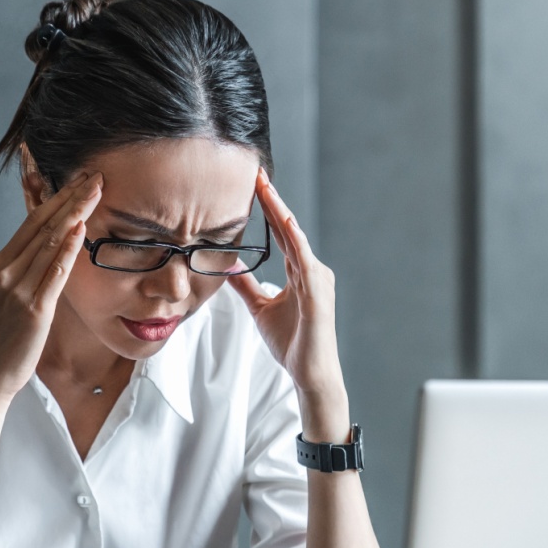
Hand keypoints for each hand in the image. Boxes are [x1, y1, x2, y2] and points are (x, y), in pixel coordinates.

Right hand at [0, 171, 102, 400]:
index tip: (80, 179)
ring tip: (96, 192)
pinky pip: (53, 273)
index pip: (32, 221)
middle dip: (71, 197)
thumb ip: (28, 269)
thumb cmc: (5, 335)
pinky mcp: (33, 310)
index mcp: (0, 264)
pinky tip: (80, 230)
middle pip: (43, 225)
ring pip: (49, 243)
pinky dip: (67, 250)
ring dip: (75, 214)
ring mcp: (18, 289)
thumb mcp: (11, 294)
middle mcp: (6, 271)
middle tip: (95, 175)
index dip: (58, 197)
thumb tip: (54, 247)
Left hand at [228, 169, 348, 429]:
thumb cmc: (293, 343)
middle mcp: (311, 270)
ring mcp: (317, 279)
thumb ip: (247, 286)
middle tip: (256, 174)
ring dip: (280, 212)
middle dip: (272, 201)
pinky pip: (304, 260)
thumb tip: (228, 267)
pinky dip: (294, 240)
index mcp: (299, 272)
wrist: (310, 374)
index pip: (281, 233)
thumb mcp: (261, 308)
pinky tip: (284, 222)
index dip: (267, 209)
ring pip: (295, 238)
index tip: (253, 185)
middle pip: (288, 228)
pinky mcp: (318, 292)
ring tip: (265, 189)